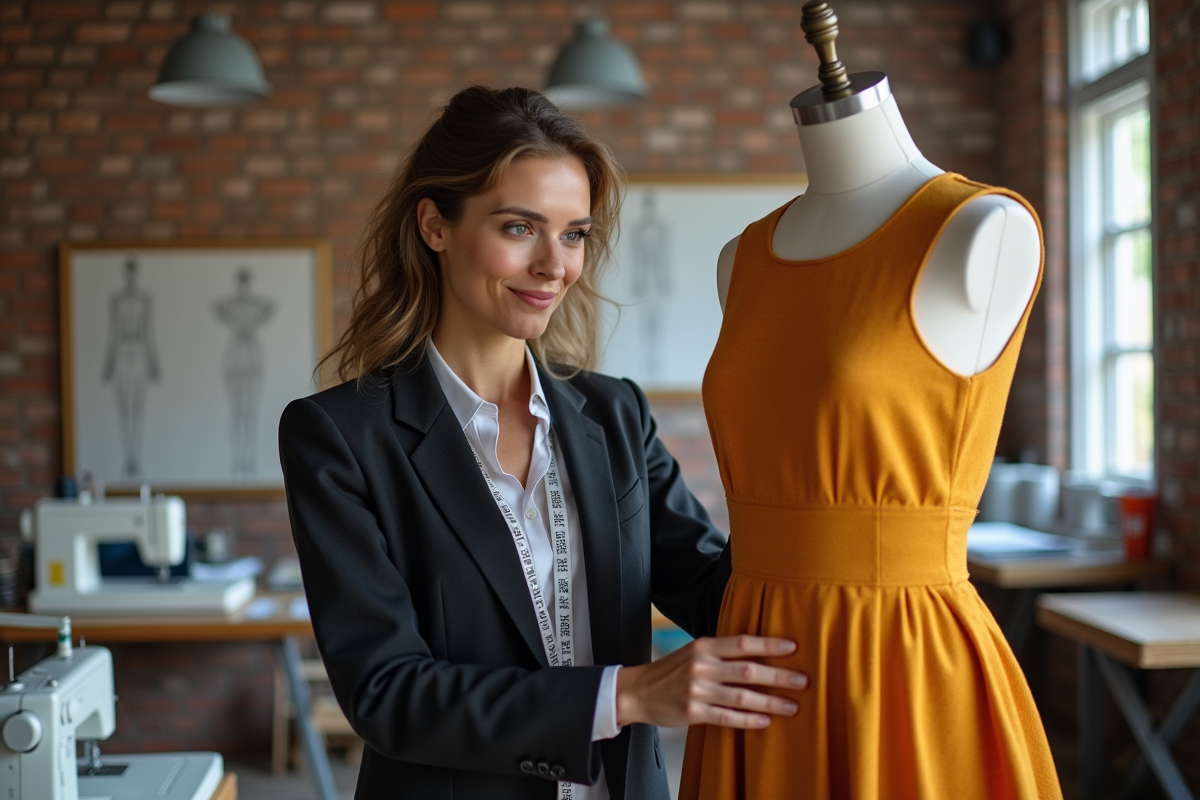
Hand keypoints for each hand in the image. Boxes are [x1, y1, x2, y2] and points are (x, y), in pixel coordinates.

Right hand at [615, 635, 805, 729]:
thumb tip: (757, 652)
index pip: (742, 643)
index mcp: (703, 646)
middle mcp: (701, 666)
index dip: (769, 644)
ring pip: (742, 697)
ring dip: (770, 702)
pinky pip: (727, 718)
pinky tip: (764, 722)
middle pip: (747, 670)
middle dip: (779, 676)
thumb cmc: (670, 671)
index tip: (793, 647)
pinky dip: (748, 720)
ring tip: (792, 706)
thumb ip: (720, 651)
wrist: (638, 691)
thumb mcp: (693, 652)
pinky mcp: (693, 712)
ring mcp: (697, 690)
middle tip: (803, 681)